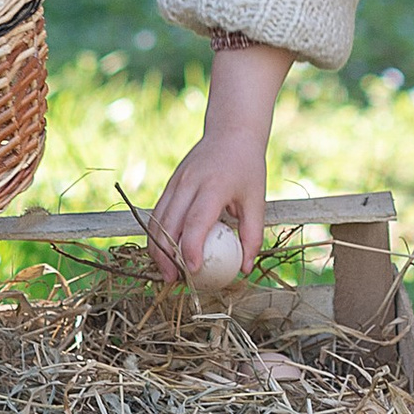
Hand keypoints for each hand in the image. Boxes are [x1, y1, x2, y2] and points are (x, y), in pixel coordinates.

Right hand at [146, 38, 291, 277]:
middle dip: (167, 256)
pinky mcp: (170, 184)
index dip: (191, 248)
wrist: (231, 132)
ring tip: (166, 273)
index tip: (191, 271)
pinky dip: (156, 235)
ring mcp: (176, 182)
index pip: (196, 221)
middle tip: (174, 281)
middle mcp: (189, 184)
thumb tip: (244, 268)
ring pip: (157, 220)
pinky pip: (157, 214)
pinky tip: (163, 253)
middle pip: (169, 224)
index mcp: (213, 186)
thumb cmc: (247, 167)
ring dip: (157, 249)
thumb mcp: (257, 199)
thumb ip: (252, 234)